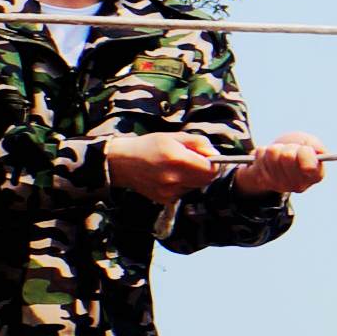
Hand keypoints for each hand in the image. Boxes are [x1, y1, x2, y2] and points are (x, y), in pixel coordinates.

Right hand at [105, 131, 225, 204]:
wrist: (121, 163)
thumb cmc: (148, 146)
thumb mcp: (173, 136)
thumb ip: (198, 143)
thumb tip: (215, 153)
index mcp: (177, 159)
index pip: (211, 169)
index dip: (213, 163)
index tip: (207, 158)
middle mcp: (174, 178)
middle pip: (206, 180)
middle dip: (204, 171)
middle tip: (193, 162)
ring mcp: (169, 191)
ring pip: (196, 187)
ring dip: (193, 178)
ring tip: (177, 168)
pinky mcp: (165, 199)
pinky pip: (184, 192)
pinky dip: (183, 185)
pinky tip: (169, 176)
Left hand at [231, 133, 326, 195]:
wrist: (277, 156)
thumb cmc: (297, 149)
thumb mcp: (311, 143)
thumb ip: (316, 146)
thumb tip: (315, 151)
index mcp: (315, 176)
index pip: (309, 166)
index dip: (304, 152)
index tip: (303, 149)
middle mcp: (299, 185)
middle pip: (287, 156)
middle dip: (288, 148)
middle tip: (290, 151)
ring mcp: (279, 185)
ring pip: (272, 153)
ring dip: (275, 148)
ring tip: (279, 154)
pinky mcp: (263, 180)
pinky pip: (260, 154)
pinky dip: (263, 151)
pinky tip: (268, 158)